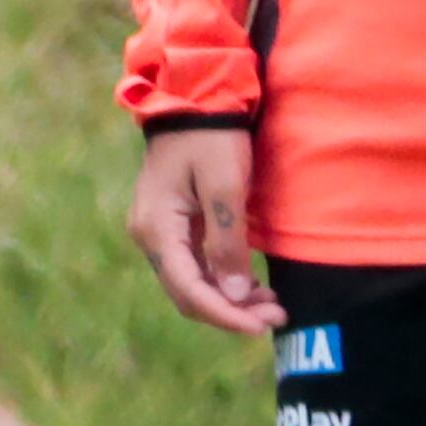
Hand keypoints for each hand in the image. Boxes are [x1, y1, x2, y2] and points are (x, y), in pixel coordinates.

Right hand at [128, 125, 280, 337]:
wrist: (192, 98)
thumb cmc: (211, 137)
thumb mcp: (225, 187)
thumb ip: (227, 243)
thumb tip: (231, 296)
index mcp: (157, 229)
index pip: (188, 290)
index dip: (225, 315)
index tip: (261, 326)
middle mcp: (149, 236)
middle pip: (187, 293)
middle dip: (230, 311)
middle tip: (276, 315)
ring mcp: (158, 230)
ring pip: (191, 282)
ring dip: (228, 298)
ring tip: (271, 304)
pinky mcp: (172, 224)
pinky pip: (194, 264)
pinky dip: (222, 280)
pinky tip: (250, 284)